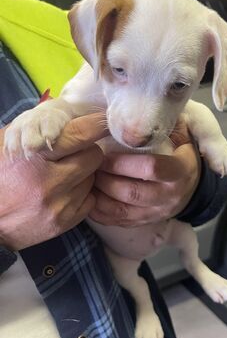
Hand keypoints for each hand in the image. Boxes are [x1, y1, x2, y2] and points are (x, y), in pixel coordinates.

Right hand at [0, 113, 106, 250]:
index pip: (80, 135)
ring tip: (59, 177)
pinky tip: (61, 194)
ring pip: (92, 178)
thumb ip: (35, 128)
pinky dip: (80, 195)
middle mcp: (51, 181)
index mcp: (35, 155)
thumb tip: (69, 116)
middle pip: (94, 156)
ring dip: (82, 175)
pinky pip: (89, 200)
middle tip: (71, 154)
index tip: (105, 121)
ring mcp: (59, 204)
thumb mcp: (8, 144)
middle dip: (86, 151)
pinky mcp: (65, 222)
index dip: (97, 125)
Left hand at [90, 121, 200, 226]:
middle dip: (105, 178)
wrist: (192, 184)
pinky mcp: (145, 222)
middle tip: (87, 164)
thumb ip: (163, 123)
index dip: (124, 162)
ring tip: (85, 179)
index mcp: (181, 170)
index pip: (153, 168)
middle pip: (132, 192)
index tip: (104, 152)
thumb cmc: (181, 150)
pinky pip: (117, 221)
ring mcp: (157, 213)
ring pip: (122, 210)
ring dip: (99, 195)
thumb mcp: (182, 132)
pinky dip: (98, 211)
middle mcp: (171, 196)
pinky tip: (88, 196)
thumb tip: (136, 109)